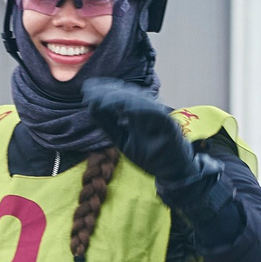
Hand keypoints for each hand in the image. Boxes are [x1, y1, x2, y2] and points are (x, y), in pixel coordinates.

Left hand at [80, 78, 197, 187]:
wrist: (173, 172)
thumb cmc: (149, 156)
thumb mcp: (122, 140)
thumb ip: (109, 124)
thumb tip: (92, 106)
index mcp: (138, 113)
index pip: (120, 97)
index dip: (105, 92)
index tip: (87, 90)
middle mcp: (149, 110)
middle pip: (128, 95)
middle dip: (108, 91)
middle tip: (89, 89)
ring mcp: (160, 116)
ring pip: (140, 100)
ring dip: (120, 97)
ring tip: (102, 97)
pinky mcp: (169, 124)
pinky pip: (154, 113)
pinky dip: (139, 109)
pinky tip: (123, 107)